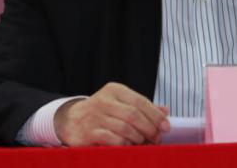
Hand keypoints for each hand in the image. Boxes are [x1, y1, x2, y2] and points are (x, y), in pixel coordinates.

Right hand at [54, 82, 169, 145]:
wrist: (70, 119)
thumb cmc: (102, 111)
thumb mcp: (120, 102)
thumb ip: (142, 106)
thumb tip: (165, 111)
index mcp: (114, 90)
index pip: (140, 101)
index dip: (155, 115)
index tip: (166, 127)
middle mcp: (104, 101)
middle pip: (133, 115)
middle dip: (149, 129)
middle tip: (156, 138)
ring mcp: (95, 117)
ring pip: (125, 129)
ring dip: (139, 139)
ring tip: (143, 143)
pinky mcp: (89, 133)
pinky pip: (113, 140)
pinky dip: (125, 145)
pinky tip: (129, 146)